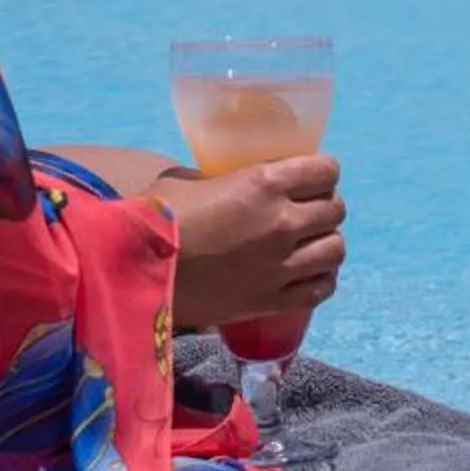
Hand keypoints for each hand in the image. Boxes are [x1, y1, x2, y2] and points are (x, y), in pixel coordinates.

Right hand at [152, 155, 346, 328]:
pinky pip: (321, 288)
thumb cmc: (154, 217)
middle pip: (335, 209)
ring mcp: (281, 265)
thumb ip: (223, 177)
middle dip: (324, 206)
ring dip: (326, 242)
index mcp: (264, 182)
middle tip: (306, 211)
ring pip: (336, 250)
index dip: (322, 172)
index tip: (312, 178)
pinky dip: (320, 278)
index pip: (326, 170)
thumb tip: (231, 181)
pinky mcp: (272, 300)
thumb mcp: (189, 180)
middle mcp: (281, 222)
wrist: (134, 272)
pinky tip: (308, 273)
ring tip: (309, 243)